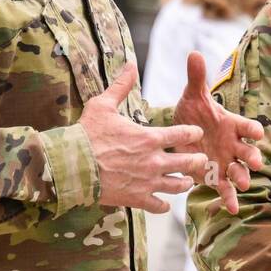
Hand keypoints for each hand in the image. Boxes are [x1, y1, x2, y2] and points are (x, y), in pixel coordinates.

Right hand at [79, 65, 208, 212]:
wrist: (71, 166)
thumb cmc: (86, 134)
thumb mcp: (102, 105)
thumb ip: (120, 86)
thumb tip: (130, 64)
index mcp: (149, 137)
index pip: (183, 134)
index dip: (193, 133)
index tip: (196, 133)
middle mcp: (154, 161)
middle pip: (189, 162)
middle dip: (197, 160)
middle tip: (199, 159)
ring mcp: (147, 182)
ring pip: (178, 186)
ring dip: (184, 183)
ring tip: (185, 181)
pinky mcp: (137, 199)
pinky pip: (159, 206)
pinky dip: (164, 205)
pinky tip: (164, 202)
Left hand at [172, 51, 264, 214]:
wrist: (182, 132)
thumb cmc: (193, 112)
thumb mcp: (192, 96)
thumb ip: (196, 78)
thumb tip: (193, 54)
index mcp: (232, 124)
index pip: (247, 126)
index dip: (253, 130)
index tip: (258, 134)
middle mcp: (234, 144)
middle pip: (248, 151)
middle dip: (252, 157)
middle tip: (256, 162)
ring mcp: (226, 162)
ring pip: (239, 171)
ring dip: (243, 178)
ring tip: (245, 186)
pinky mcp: (216, 177)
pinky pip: (225, 188)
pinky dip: (229, 198)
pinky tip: (231, 209)